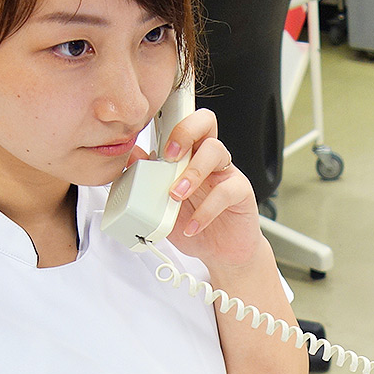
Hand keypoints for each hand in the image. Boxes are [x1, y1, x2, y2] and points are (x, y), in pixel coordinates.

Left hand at [152, 108, 263, 269]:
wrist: (221, 253)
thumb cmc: (193, 225)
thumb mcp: (162, 206)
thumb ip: (147, 181)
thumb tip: (131, 157)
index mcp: (189, 155)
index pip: (183, 122)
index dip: (170, 121)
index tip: (153, 141)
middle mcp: (208, 159)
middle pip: (205, 120)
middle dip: (184, 132)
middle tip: (168, 157)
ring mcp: (226, 173)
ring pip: (216, 150)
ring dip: (192, 171)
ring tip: (176, 195)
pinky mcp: (241, 193)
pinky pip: (226, 191)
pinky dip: (206, 210)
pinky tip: (192, 225)